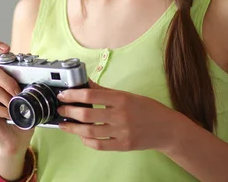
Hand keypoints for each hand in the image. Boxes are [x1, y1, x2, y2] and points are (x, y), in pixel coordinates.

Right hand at [0, 41, 34, 154]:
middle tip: (18, 92)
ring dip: (8, 99)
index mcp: (0, 76)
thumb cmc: (24, 115)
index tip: (6, 48)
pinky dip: (4, 111)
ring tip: (16, 107)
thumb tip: (38, 67)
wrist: (18, 139)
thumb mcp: (30, 95)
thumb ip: (28, 81)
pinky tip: (10, 116)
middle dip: (9, 81)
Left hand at [56, 79, 178, 151]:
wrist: (166, 128)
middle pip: (87, 115)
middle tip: (61, 109)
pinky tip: (81, 136)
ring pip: (90, 131)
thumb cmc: (147, 109)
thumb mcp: (126, 95)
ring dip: (73, 128)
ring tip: (64, 124)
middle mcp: (120, 115)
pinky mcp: (123, 145)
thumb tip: (85, 82)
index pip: (91, 96)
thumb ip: (104, 91)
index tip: (63, 95)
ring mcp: (122, 132)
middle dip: (69, 112)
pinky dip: (87, 140)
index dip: (73, 95)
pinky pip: (99, 145)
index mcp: (121, 99)